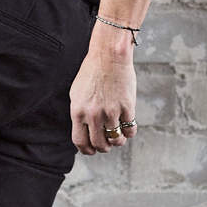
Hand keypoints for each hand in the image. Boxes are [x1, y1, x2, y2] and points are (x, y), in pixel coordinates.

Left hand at [69, 40, 137, 155]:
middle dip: (104, 148)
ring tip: (118, 136)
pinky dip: (130, 131)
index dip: (87, 150)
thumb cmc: (92, 73)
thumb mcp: (77, 94)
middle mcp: (93, 115)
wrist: (109, 56)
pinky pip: (130, 129)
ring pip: (116, 140)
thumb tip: (83, 132)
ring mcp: (111, 112)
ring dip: (118, 141)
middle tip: (107, 144)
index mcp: (78, 112)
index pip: (80, 141)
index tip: (92, 151)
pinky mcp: (127, 108)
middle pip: (99, 144)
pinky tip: (128, 125)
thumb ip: (79, 114)